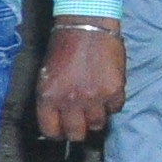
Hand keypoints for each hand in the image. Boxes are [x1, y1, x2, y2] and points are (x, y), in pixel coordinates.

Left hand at [33, 21, 123, 140]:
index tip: (61, 130)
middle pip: (76, 134)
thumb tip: (56, 119)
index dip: (56, 133)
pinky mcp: (114, 91)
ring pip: (97, 125)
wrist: (86, 28)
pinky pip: (115, 110)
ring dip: (95, 118)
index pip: (51, 130)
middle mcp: (70, 101)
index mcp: (48, 97)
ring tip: (93, 105)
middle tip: (79, 123)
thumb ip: (51, 99)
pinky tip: (106, 93)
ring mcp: (94, 98)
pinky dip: (111, 105)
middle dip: (77, 131)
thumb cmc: (63, 48)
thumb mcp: (46, 76)